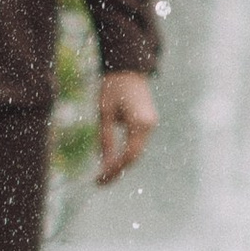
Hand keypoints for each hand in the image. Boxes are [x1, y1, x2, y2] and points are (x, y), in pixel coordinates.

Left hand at [95, 71, 158, 185]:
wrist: (127, 68)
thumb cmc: (113, 87)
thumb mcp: (104, 113)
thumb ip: (106, 139)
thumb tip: (104, 165)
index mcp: (139, 122)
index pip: (128, 154)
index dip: (114, 170)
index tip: (98, 181)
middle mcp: (149, 125)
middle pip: (134, 156)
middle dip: (117, 170)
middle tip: (99, 182)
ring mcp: (151, 124)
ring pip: (137, 151)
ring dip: (122, 163)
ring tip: (103, 175)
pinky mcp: (148, 123)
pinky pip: (137, 144)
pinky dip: (126, 154)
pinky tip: (112, 161)